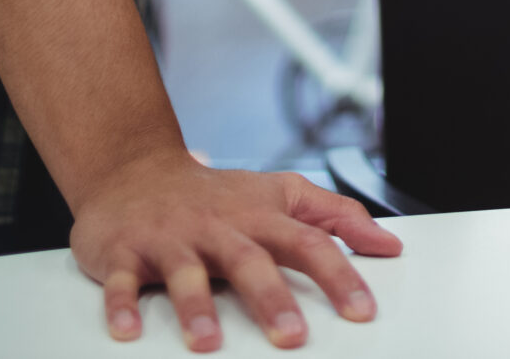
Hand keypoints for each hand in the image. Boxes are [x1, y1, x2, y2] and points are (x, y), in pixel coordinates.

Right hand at [69, 146, 402, 349]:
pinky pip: (121, 280)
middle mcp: (217, 227)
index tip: (363, 311)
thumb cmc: (216, 195)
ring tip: (208, 343)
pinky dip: (122, 305)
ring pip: (184, 272)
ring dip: (196, 306)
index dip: (338, 276)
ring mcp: (170, 239)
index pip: (308, 243)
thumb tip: (388, 245)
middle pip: (249, 260)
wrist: (135, 168)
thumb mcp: (281, 193)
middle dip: (272, 298)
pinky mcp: (124, 252)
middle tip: (293, 338)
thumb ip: (336, 215)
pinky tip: (128, 331)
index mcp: (259, 217)